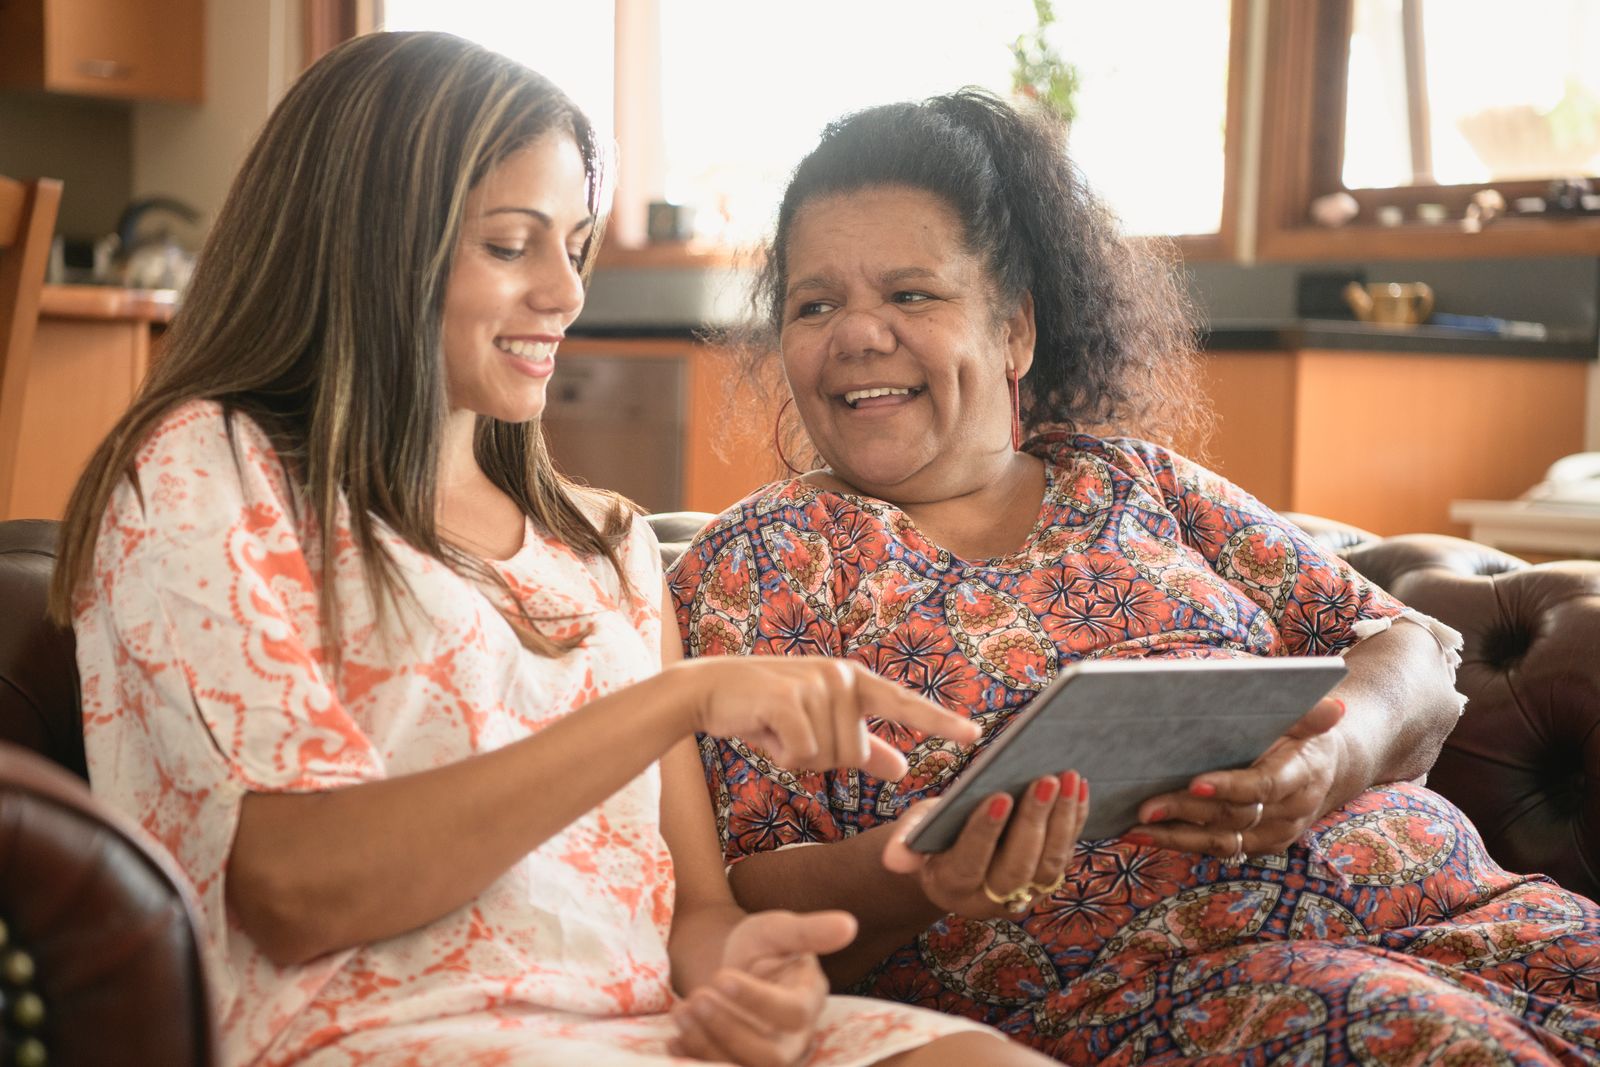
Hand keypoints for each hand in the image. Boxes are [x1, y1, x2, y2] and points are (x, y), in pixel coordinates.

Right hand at [667, 656, 980, 780]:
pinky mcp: (789, 700)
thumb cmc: (768, 711)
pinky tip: (764, 730)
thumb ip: (864, 747)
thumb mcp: (819, 728)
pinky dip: (780, 754)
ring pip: (826, 758)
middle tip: (790, 732)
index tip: (975, 736)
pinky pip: (801, 755)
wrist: (711, 690)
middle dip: (820, 758)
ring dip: (796, 756)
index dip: (940, 722)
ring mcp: (815, 685)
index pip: (905, 705)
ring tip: (776, 727)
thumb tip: (902, 770)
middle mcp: (842, 678)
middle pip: (853, 754)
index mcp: (855, 682)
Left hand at [668, 910, 854, 1066]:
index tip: (722, 976)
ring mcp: (767, 1056)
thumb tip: (848, 924)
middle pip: (770, 1056)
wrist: (736, 965)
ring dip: (707, 1044)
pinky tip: (674, 1039)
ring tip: (681, 1010)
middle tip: (696, 997)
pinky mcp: (740, 1064)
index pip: (792, 1013)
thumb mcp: (779, 929)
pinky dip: (694, 1058)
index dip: (758, 1000)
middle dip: (728, 1029)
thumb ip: (810, 930)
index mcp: (809, 1001)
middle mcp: (794, 1039)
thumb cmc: (763, 944)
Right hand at [881, 771, 1087, 920]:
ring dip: (1063, 822)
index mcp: (950, 887)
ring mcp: (1022, 895)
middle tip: (1045, 780)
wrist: (954, 857)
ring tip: (1068, 778)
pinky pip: (1065, 856)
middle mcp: (988, 900)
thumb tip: (893, 860)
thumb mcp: (914, 832)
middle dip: (1033, 822)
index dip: (985, 832)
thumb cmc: (932, 834)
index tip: (1000, 797)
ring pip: (1048, 866)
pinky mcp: (1045, 882)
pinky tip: (1079, 789)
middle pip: (1016, 867)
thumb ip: (905, 842)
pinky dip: (1075, 822)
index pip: (969, 863)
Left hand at [1126, 697, 1345, 857]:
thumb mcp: (1308, 716)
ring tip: (1136, 827)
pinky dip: (1178, 843)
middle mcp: (1290, 811)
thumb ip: (1311, 711)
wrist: (1326, 769)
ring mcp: (1272, 834)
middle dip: (1187, 811)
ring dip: (1176, 837)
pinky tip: (1141, 835)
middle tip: (1146, 807)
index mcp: (1303, 774)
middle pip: (1234, 816)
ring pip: (1222, 842)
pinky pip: (1216, 849)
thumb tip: (1333, 707)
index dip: (1230, 786)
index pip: (1265, 785)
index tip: (1194, 782)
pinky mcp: (1255, 846)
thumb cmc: (1302, 733)